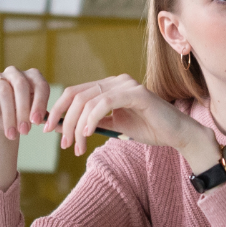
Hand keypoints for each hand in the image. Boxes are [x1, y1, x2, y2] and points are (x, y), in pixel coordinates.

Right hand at [0, 67, 52, 189]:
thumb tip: (62, 128)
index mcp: (32, 78)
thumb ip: (50, 120)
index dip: (39, 103)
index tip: (37, 122)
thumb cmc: (20, 118)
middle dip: (23, 110)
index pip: (40, 85)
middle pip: (21, 85)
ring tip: (11, 134)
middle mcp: (15, 73)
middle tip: (25, 131)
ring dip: (8, 114)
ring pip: (3, 90)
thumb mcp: (35, 119)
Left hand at [45, 75, 220, 172]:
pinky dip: (92, 119)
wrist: (177, 135)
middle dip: (65, 121)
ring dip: (77, 125)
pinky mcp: (136, 93)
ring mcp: (127, 85)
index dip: (58, 110)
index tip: (48, 129)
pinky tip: (88, 134)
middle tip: (64, 144)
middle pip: (77, 95)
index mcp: (109, 85)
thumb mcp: (112, 127)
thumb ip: (89, 124)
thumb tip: (60, 126)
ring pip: (88, 100)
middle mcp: (116, 80)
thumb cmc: (148, 129)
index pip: (74, 92)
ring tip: (77, 146)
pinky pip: (105, 102)